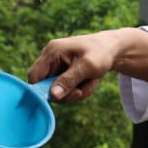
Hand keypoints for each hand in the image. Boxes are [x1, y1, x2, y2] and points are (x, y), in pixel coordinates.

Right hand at [29, 27, 147, 101]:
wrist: (113, 49)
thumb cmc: (101, 53)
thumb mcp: (88, 66)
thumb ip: (69, 80)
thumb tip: (53, 96)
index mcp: (52, 52)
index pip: (34, 76)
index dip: (41, 91)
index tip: (59, 98)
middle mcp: (50, 59)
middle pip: (46, 87)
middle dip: (66, 93)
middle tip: (81, 91)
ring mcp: (56, 67)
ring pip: (58, 91)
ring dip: (75, 92)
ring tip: (90, 82)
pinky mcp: (63, 74)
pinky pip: (66, 90)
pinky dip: (78, 90)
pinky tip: (89, 81)